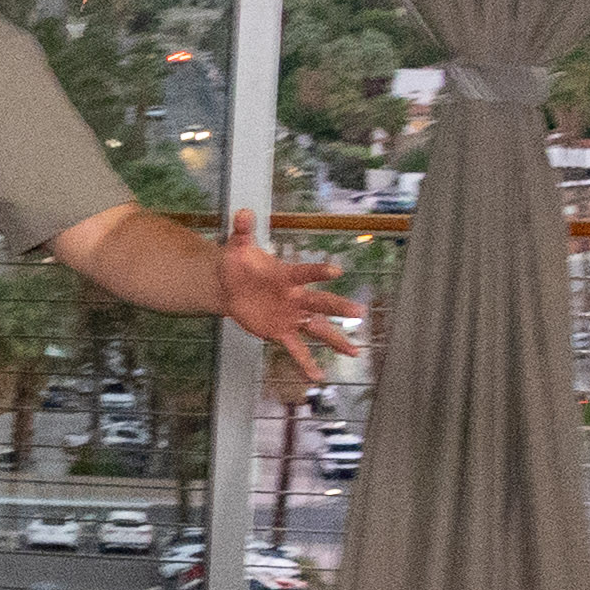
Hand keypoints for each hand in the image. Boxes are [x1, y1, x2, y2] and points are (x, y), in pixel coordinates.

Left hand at [220, 232, 360, 392]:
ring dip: (335, 339)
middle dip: (338, 307)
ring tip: (355, 353)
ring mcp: (291, 316)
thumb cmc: (239, 263)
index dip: (319, 271)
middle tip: (359, 312)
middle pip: (320, 303)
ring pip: (317, 328)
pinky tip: (317, 377)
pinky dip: (306, 362)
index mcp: (287, 276)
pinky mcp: (280, 331)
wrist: (229, 285)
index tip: (336, 271)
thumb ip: (242, 231)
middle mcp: (295, 297)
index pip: (305, 272)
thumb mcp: (237, 247)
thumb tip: (241, 211)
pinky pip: (296, 348)